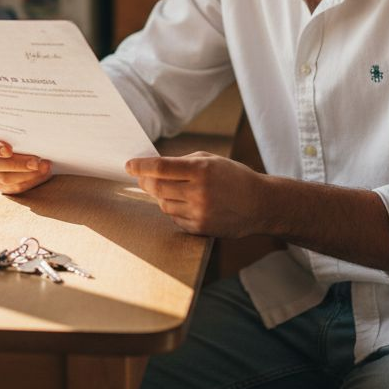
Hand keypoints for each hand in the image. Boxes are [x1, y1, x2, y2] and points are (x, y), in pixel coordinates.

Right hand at [0, 127, 51, 194]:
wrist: (16, 138)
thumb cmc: (14, 127)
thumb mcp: (12, 123)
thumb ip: (18, 125)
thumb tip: (35, 128)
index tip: (9, 150)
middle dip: (18, 164)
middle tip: (37, 162)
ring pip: (5, 180)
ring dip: (28, 175)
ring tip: (45, 167)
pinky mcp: (0, 185)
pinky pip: (13, 188)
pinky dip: (30, 182)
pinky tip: (43, 174)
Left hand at [126, 152, 265, 237]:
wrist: (259, 204)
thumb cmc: (234, 177)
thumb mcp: (211, 160)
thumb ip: (183, 162)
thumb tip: (153, 167)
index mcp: (201, 169)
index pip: (160, 167)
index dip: (141, 166)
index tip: (129, 165)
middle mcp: (199, 191)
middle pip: (156, 187)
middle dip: (145, 182)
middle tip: (142, 178)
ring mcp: (199, 212)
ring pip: (163, 204)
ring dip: (162, 196)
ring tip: (174, 190)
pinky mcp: (200, 228)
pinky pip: (174, 218)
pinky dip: (174, 210)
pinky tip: (187, 204)